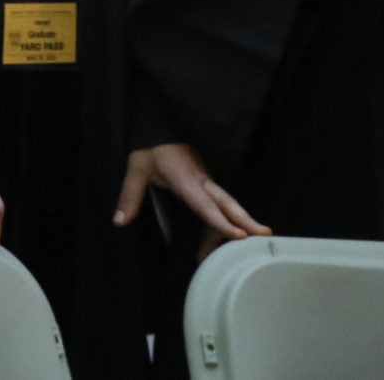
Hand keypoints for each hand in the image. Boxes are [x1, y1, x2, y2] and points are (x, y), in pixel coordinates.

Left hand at [115, 143, 269, 258]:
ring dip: (232, 229)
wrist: (161, 129)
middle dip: (246, 221)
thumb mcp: (136, 167)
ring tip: (235, 255)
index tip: (238, 235)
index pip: (206, 203)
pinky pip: (216, 207)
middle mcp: (202, 181)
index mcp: (186, 178)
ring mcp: (206, 183)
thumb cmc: (151, 147)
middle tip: (263, 237)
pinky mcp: (205, 185)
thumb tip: (119, 220)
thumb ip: (129, 195)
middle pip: (227, 204)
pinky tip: (210, 246)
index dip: (222, 221)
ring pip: (224, 208)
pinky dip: (218, 226)